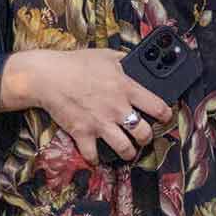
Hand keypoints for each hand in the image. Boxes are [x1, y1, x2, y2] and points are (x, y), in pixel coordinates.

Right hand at [0, 49, 173, 163]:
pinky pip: (93, 155)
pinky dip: (95, 159)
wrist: (49, 76)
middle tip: (144, 136)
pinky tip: (98, 157)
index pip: (157, 107)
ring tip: (128, 152)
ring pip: (124, 148)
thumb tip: (140, 62)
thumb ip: (127, 62)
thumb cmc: (78, 63)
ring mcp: (100, 123)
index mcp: (127, 88)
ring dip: (128, 153)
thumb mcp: (108, 56)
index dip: (165, 115)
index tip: (165, 117)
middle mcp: (117, 108)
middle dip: (147, 138)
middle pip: (143, 133)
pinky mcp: (83, 133)